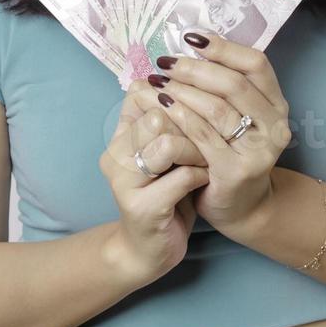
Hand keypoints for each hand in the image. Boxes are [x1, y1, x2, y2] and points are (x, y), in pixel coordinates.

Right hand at [98, 82, 209, 284]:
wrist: (149, 249)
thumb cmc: (166, 194)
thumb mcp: (167, 153)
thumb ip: (172, 121)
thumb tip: (193, 76)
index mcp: (119, 136)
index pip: (142, 93)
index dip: (177, 97)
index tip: (199, 110)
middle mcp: (115, 154)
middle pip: (159, 115)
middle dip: (192, 124)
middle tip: (210, 137)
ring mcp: (124, 182)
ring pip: (168, 144)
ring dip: (198, 151)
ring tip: (208, 160)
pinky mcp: (141, 208)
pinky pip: (181, 178)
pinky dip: (200, 176)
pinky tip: (206, 180)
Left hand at [125, 30, 292, 236]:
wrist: (240, 207)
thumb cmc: (231, 153)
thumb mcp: (237, 116)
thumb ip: (224, 86)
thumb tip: (192, 42)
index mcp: (276, 103)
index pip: (256, 63)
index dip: (224, 47)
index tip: (191, 38)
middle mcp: (275, 124)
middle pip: (234, 83)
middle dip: (195, 69)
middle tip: (166, 62)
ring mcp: (259, 149)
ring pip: (217, 108)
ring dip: (183, 90)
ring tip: (158, 81)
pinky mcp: (237, 170)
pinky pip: (204, 136)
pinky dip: (180, 117)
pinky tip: (162, 106)